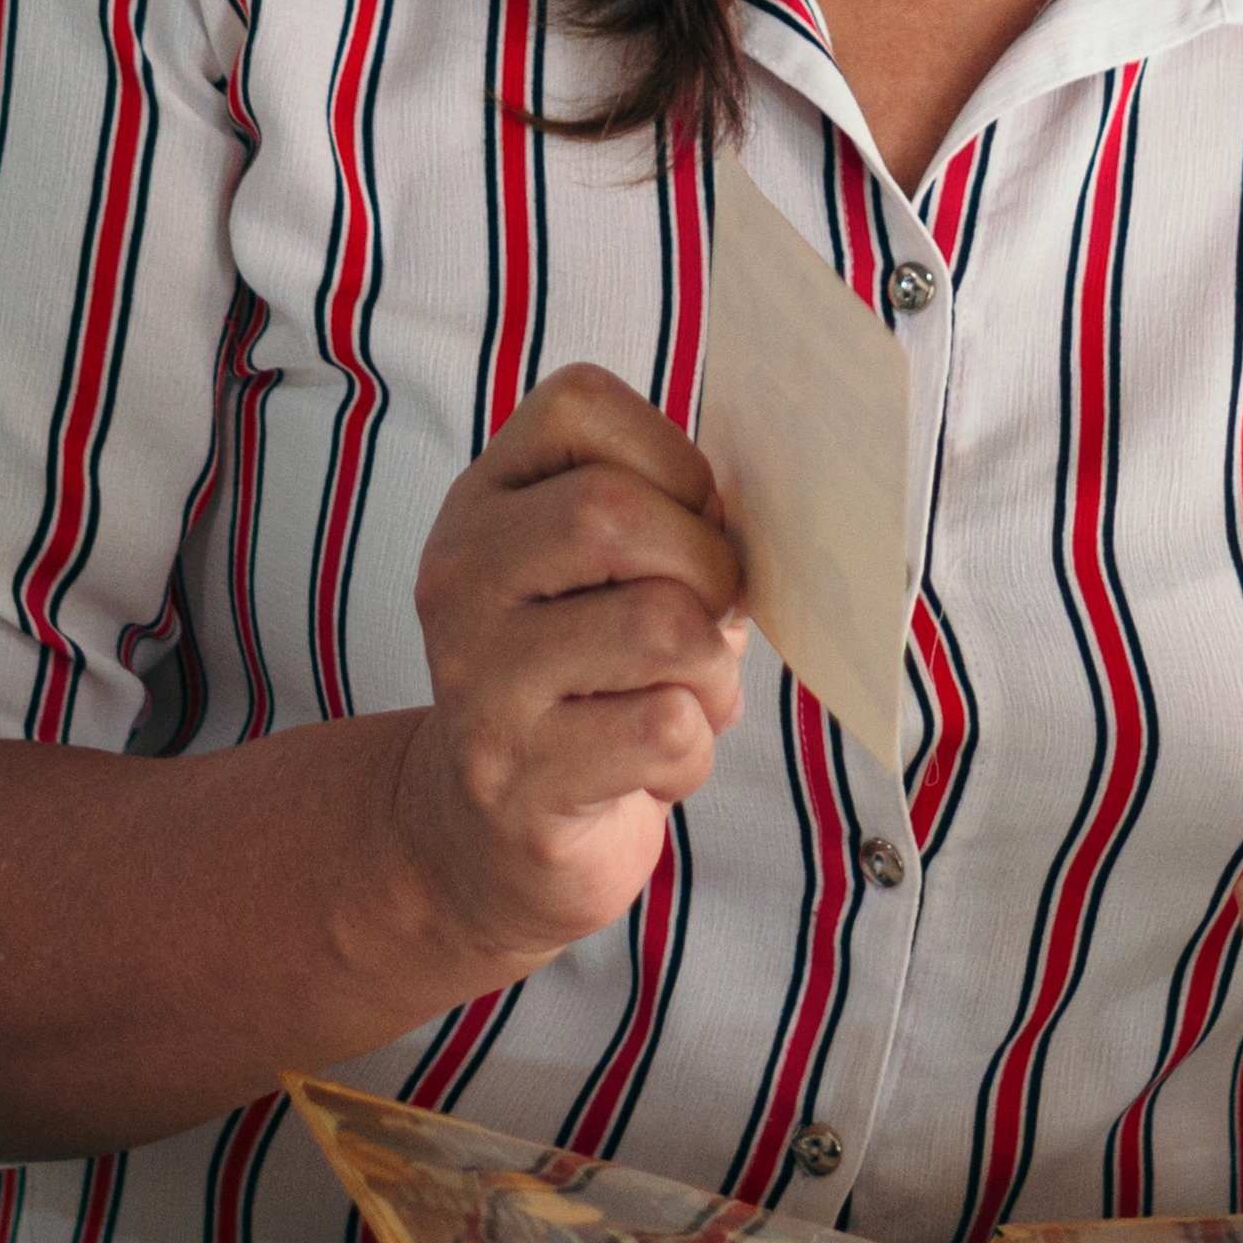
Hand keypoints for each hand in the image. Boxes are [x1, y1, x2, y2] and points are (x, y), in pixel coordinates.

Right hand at [386, 366, 750, 976]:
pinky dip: (693, 752)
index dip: (673, 457)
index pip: (578, 406)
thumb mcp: (600, 579)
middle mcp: (460, 578)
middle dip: (708, 565)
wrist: (483, 837)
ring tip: (683, 697)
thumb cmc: (583, 682)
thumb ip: (665, 521)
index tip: (694, 521)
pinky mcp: (519, 777)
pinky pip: (666, 728)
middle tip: (712, 617)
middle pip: (613, 511)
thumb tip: (782, 512)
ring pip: (659, 624)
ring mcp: (479, 680)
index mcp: (483, 504)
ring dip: (711, 670)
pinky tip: (652, 766)